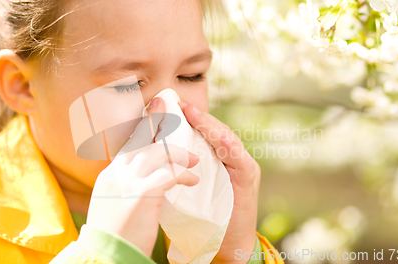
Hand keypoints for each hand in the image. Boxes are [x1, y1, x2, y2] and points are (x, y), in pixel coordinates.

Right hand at [86, 98, 199, 255]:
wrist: (104, 255)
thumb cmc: (112, 234)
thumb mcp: (113, 203)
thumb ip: (123, 185)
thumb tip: (136, 178)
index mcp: (111, 175)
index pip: (129, 143)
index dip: (143, 126)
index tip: (153, 110)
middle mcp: (117, 173)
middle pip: (140, 138)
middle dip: (157, 119)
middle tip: (171, 105)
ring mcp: (127, 181)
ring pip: (156, 152)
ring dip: (179, 154)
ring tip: (195, 160)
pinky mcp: (142, 195)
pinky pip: (168, 174)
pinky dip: (183, 174)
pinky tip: (193, 179)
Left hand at [179, 102, 260, 263]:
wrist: (226, 245)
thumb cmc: (204, 216)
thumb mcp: (187, 188)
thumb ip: (178, 169)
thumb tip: (149, 154)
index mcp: (215, 159)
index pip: (202, 133)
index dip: (186, 119)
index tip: (167, 105)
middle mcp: (231, 157)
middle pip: (214, 130)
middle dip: (196, 116)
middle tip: (176, 103)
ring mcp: (241, 165)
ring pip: (225, 138)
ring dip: (209, 124)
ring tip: (192, 113)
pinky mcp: (247, 177)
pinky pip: (238, 156)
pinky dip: (227, 145)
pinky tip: (217, 136)